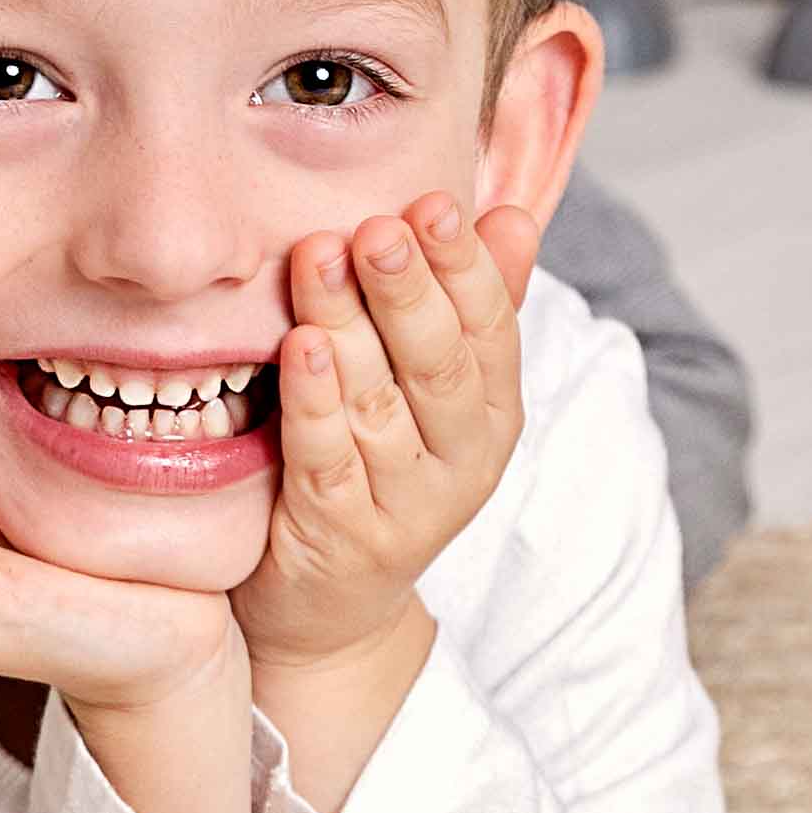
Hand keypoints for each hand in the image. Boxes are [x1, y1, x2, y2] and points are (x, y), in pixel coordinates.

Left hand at [240, 193, 540, 684]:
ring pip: (378, 406)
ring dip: (349, 327)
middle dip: (409, 291)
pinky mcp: (342, 537)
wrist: (332, 607)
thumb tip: (511, 216)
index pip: (490, 330)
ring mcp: (403, 504)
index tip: (434, 205)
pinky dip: (316, 404)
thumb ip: (472, 307)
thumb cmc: (379, 469)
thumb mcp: (436, 392)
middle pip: (439, 365)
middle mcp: (460, 461)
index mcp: (492, 414)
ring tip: (321, 261)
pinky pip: (328, 461)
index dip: (465, 267)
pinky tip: (300, 348)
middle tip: (378, 229)